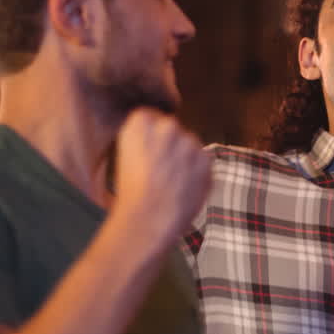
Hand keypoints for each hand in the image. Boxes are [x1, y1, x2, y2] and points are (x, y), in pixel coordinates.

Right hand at [112, 107, 210, 243]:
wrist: (149, 218)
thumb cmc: (131, 193)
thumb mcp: (126, 155)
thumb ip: (144, 137)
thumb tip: (158, 136)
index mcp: (140, 122)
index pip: (150, 116)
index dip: (149, 136)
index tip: (146, 152)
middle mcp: (167, 126)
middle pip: (171, 128)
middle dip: (169, 144)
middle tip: (159, 168)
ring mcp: (190, 142)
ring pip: (189, 144)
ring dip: (184, 157)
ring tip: (170, 182)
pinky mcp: (206, 160)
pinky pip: (203, 161)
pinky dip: (197, 172)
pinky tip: (182, 188)